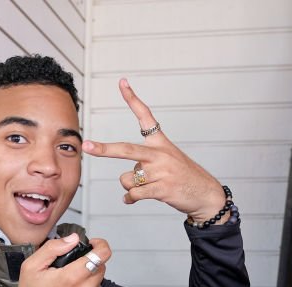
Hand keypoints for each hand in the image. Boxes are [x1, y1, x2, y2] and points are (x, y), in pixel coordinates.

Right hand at [8, 234, 109, 286]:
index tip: (94, 245)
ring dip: (86, 284)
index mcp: (72, 277)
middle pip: (100, 268)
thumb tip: (72, 239)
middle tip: (70, 272)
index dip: (100, 245)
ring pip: (97, 285)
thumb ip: (53, 248)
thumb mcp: (31, 268)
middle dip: (88, 266)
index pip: (102, 254)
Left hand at [82, 79, 226, 223]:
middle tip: (86, 146)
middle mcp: (160, 154)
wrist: (206, 194)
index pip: (146, 116)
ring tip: (145, 187)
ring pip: (127, 179)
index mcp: (161, 142)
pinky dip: (130, 199)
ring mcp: (161, 172)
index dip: (132, 99)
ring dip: (129, 186)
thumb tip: (126, 182)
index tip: (122, 82)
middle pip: (126, 150)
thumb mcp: (168, 162)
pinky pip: (134, 194)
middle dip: (104, 149)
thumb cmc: (184, 177)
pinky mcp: (162, 189)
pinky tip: (132, 200)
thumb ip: (144, 165)